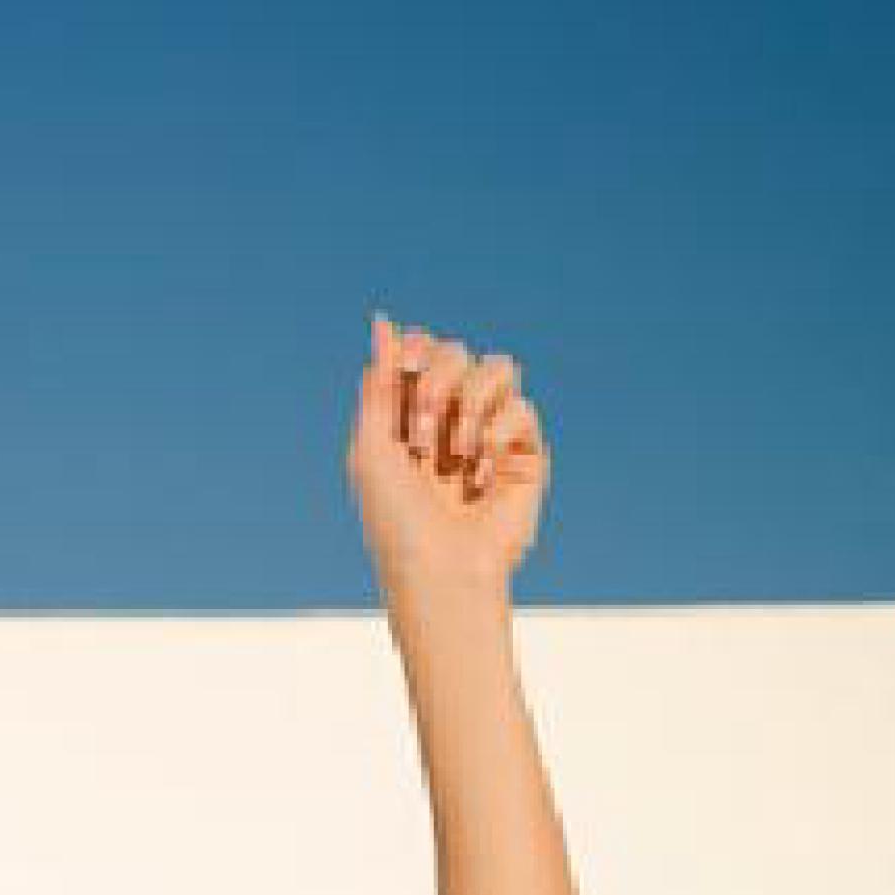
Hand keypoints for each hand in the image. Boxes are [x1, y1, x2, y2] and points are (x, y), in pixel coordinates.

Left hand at [347, 311, 548, 608]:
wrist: (440, 572)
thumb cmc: (397, 523)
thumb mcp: (370, 450)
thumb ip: (378, 385)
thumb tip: (382, 322)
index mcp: (412, 415)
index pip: (423, 350)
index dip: (417, 351)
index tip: (406, 374)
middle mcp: (452, 419)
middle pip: (457, 351)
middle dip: (436, 383)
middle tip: (422, 438)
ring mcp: (491, 433)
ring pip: (498, 367)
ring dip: (469, 405)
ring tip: (455, 456)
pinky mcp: (525, 453)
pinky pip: (523, 408)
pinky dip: (497, 437)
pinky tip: (483, 478)